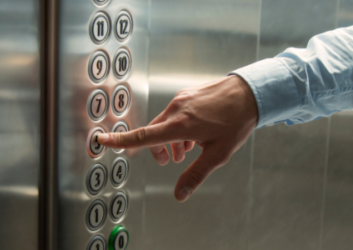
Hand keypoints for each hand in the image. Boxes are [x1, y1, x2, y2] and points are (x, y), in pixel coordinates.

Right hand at [98, 75, 257, 201]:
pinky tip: (193, 134)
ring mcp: (181, 99)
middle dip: (157, 149)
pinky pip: (174, 113)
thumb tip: (180, 194)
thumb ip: (195, 174)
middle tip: (170, 161)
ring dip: (169, 139)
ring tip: (186, 150)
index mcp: (180, 125)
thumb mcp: (217, 154)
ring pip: (164, 123)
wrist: (248, 92)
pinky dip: (177, 127)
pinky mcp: (186, 94)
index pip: (144, 136)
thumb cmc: (235, 122)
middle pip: (153, 132)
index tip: (103, 140)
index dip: (121, 140)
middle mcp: (176, 109)